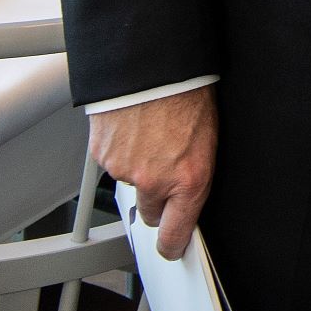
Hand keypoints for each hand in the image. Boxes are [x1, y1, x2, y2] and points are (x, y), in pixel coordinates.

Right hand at [89, 86, 216, 258]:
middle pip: (150, 213)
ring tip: (151, 133)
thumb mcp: (208, 138)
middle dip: (156, 198)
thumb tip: (187, 191)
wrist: (154, 65)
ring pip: (131, 183)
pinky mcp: (103, 156)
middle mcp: (156, 181)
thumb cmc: (188, 93)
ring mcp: (126, 170)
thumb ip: (193, 172)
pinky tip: (134, 127)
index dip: (172, 243)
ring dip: (139, 166)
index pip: (175, 234)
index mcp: (190, 179)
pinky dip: (121, 149)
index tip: (171, 246)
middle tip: (164, 168)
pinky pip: (113, 162)